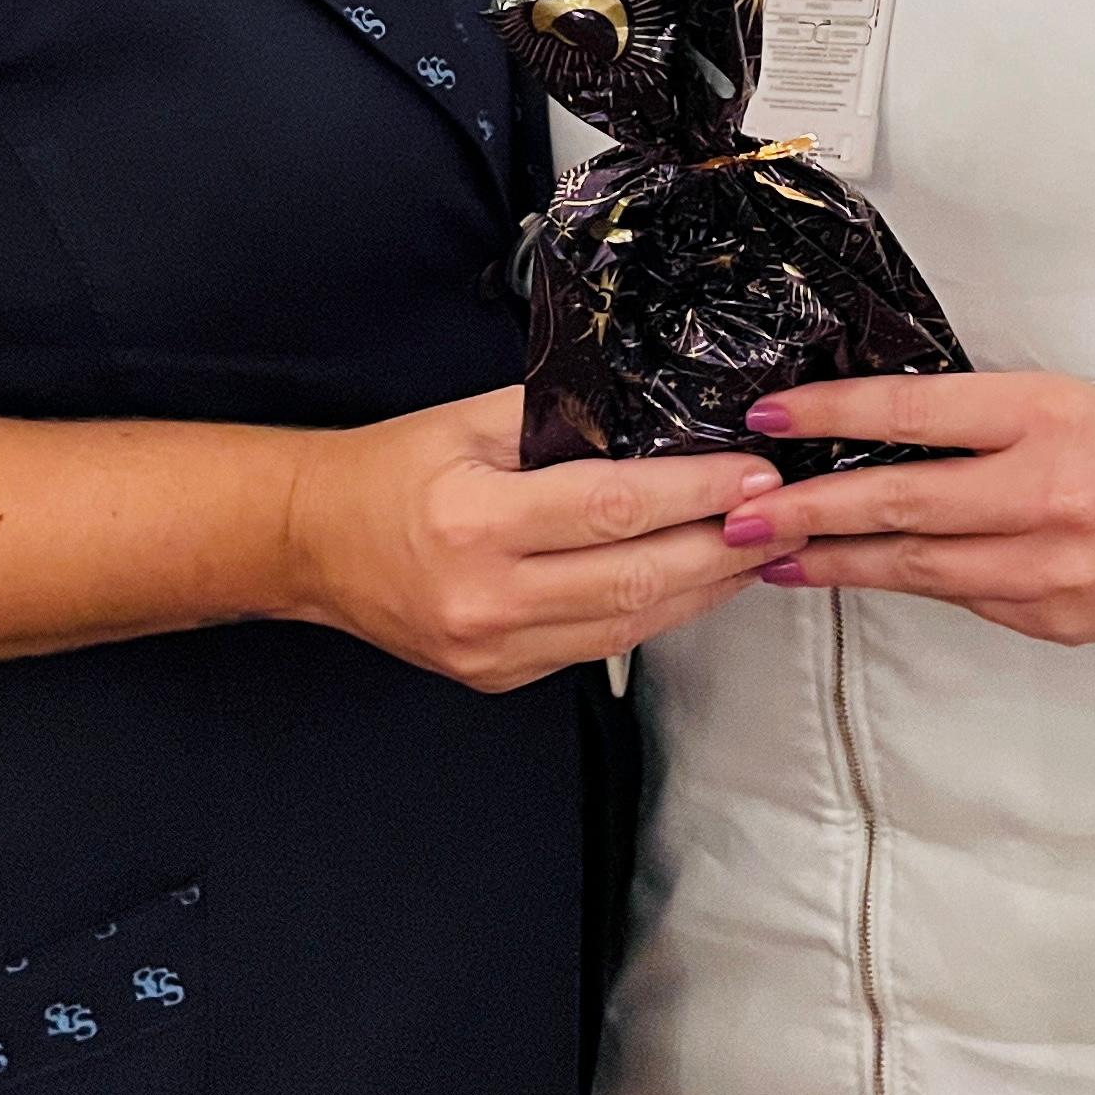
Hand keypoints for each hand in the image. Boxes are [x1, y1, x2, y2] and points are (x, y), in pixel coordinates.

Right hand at [285, 389, 779, 693]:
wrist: (312, 542)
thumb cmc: (392, 470)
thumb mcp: (468, 420)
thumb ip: (560, 417)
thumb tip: (657, 418)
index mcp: (476, 523)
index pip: (615, 508)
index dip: (696, 493)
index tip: (754, 475)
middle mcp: (486, 597)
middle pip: (637, 579)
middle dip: (723, 548)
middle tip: (781, 516)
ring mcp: (493, 649)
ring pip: (628, 626)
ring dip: (704, 589)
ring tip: (756, 551)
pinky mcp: (499, 677)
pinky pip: (598, 648)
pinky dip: (655, 615)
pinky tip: (692, 584)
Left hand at [718, 373, 1094, 646]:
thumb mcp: (1046, 400)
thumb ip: (963, 418)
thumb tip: (852, 431)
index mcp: (1042, 416)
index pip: (914, 411)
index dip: (832, 413)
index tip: (769, 417)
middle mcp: (1047, 492)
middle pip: (903, 499)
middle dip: (809, 508)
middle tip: (740, 511)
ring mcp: (1049, 565)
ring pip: (916, 564)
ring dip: (834, 559)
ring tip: (770, 552)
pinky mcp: (1050, 618)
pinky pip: (955, 596)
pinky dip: (896, 583)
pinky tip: (847, 574)